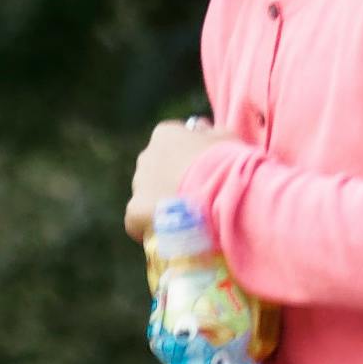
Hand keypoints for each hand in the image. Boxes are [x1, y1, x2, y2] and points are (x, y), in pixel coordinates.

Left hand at [125, 117, 219, 239]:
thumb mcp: (226, 137)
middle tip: (192, 197)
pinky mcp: (134, 210)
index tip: (200, 173)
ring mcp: (139, 184)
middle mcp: (146, 156)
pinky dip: (148, 226)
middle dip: (169, 182)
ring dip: (160, 204)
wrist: (222, 190)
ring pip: (146, 195)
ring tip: (183, 219)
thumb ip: (211, 132)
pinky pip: (136, 220)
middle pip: (155, 170)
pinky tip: (165, 235)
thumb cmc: (228, 161)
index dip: (185, 160)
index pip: (169, 144)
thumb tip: (202, 128)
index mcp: (164, 135)